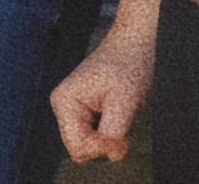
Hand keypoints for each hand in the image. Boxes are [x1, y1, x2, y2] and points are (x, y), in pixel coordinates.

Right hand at [51, 26, 154, 163]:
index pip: (78, 147)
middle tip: (123, 120)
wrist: (134, 43)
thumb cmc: (128, 63)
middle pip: (82, 149)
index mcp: (64, 102)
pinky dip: (111, 130)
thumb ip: (114, 131)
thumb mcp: (124, 100)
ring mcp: (73, 109)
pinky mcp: (85, 112)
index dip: (102, 147)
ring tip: (121, 111)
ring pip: (90, 144)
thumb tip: (113, 154)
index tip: (122, 135)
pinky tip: (118, 111)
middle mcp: (63, 107)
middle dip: (105, 141)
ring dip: (110, 135)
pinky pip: (96, 136)